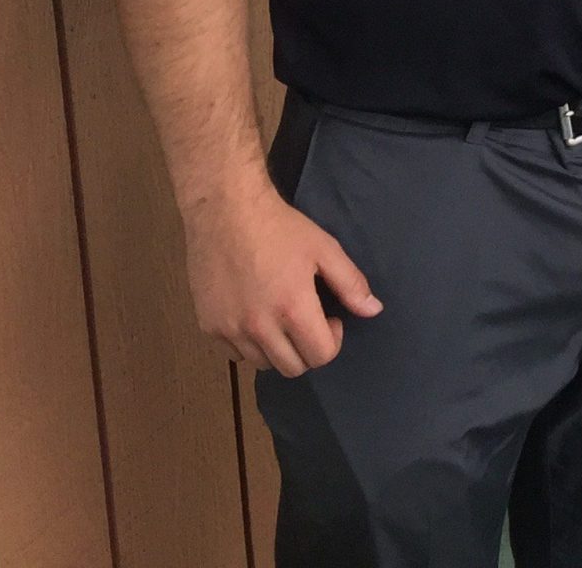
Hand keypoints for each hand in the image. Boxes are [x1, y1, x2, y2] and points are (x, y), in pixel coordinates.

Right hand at [183, 181, 380, 375]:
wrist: (226, 213)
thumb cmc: (281, 229)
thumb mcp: (325, 249)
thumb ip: (351, 283)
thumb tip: (373, 310)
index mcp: (292, 309)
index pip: (320, 356)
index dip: (332, 341)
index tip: (331, 318)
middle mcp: (259, 327)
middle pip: (292, 367)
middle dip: (308, 349)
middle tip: (308, 320)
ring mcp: (230, 329)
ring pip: (262, 364)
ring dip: (279, 349)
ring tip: (282, 318)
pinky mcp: (208, 326)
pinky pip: (235, 354)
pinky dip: (249, 345)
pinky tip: (255, 316)